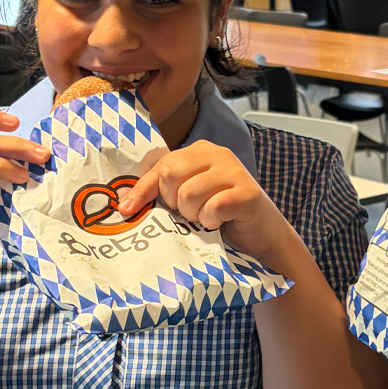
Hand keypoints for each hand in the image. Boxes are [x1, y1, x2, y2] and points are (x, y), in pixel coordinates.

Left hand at [120, 140, 294, 264]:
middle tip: (187, 214)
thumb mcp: (190, 199)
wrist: (262, 236)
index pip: (160, 165)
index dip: (142, 189)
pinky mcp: (248, 193)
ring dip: (193, 215)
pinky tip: (219, 223)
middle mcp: (217, 154)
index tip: (127, 210)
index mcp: (200, 151)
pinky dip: (210, 221)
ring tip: (205, 220)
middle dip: (172, 202)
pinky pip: (213, 207)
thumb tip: (124, 205)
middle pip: (170, 175)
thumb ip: (167, 192)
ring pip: (189, 193)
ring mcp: (235, 171)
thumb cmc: (222, 218)